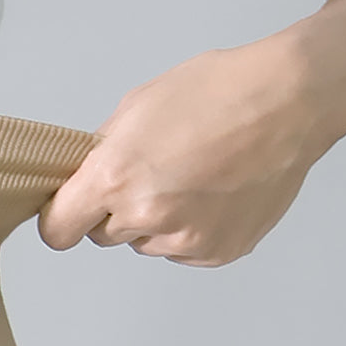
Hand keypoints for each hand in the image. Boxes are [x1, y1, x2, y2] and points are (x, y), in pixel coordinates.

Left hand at [38, 31, 329, 267]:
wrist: (287, 102)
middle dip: (114, 210)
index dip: (60, 218)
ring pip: (145, 243)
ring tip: (189, 177)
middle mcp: (148, 216)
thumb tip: (82, 177)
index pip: (58, 230)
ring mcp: (186, 239)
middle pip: (102, 235)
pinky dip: (190, 228)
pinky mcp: (217, 251)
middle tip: (149, 173)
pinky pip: (183, 250)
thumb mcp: (137, 108)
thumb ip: (101, 152)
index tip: (69, 210)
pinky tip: (211, 192)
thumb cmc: (218, 93)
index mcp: (116, 178)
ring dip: (155, 221)